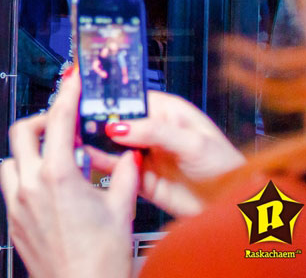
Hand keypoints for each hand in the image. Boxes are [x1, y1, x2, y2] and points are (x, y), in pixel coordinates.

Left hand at [0, 73, 138, 277]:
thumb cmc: (100, 260)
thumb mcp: (121, 209)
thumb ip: (124, 174)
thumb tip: (129, 155)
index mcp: (57, 175)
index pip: (59, 119)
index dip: (66, 94)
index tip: (71, 82)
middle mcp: (30, 185)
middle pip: (22, 131)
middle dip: (41, 120)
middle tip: (60, 124)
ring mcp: (16, 203)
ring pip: (10, 159)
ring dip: (28, 151)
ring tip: (51, 157)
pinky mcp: (12, 220)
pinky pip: (9, 186)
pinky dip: (23, 177)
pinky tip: (44, 187)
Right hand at [90, 90, 244, 217]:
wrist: (231, 207)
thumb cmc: (225, 168)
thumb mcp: (192, 143)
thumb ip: (155, 132)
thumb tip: (120, 126)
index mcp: (167, 112)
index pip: (131, 98)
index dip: (109, 98)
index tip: (87, 98)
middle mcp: (152, 130)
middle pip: (117, 119)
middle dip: (97, 119)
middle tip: (75, 118)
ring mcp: (144, 153)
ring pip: (111, 143)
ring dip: (94, 140)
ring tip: (74, 135)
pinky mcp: (139, 176)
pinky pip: (114, 167)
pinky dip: (99, 162)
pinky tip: (86, 156)